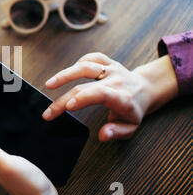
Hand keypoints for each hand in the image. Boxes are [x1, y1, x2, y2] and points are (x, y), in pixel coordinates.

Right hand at [43, 52, 177, 141]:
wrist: (146, 88)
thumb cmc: (133, 110)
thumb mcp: (131, 127)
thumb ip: (117, 132)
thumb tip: (102, 135)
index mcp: (122, 97)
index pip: (101, 94)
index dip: (84, 98)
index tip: (69, 106)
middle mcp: (116, 80)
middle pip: (84, 87)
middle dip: (63, 100)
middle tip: (48, 113)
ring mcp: (111, 68)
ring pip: (85, 67)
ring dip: (65, 74)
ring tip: (49, 85)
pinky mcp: (107, 61)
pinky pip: (90, 58)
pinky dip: (76, 64)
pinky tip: (66, 74)